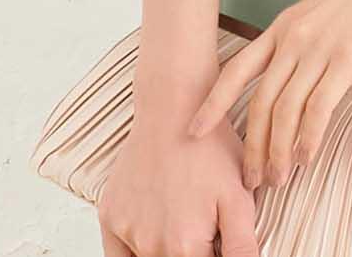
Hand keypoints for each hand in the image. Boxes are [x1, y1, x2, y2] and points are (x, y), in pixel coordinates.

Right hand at [97, 104, 258, 256]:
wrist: (172, 108)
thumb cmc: (208, 148)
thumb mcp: (239, 197)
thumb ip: (242, 248)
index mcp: (186, 248)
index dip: (213, 253)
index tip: (214, 237)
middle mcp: (151, 246)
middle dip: (191, 251)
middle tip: (200, 219)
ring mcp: (127, 233)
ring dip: (165, 248)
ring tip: (181, 212)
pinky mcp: (109, 218)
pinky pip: (119, 253)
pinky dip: (134, 249)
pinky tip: (154, 224)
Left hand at [185, 0, 351, 190]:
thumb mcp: (328, 11)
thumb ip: (311, 42)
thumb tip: (311, 76)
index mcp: (285, 24)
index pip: (236, 69)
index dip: (212, 102)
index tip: (194, 130)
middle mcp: (294, 37)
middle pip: (259, 102)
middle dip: (251, 147)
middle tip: (251, 181)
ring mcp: (319, 47)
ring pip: (284, 111)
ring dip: (278, 152)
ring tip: (278, 179)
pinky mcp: (348, 58)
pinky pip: (318, 108)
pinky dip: (309, 139)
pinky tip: (307, 158)